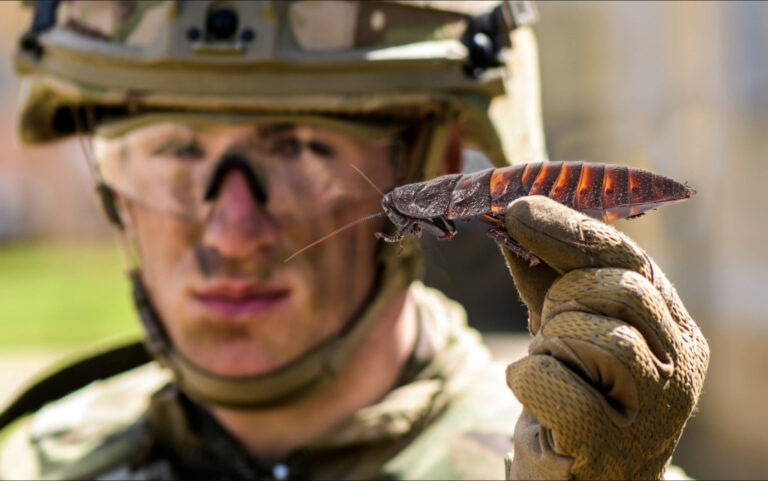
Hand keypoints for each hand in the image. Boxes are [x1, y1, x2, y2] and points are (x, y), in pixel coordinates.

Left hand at [498, 196, 708, 479]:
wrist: (577, 477)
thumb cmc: (575, 395)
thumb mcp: (566, 327)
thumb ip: (547, 277)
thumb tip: (512, 216)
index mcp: (674, 328)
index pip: (630, 260)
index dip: (571, 230)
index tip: (518, 208)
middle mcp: (679, 365)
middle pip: (619, 290)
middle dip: (565, 298)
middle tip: (548, 325)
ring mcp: (654, 410)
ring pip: (596, 335)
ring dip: (550, 344)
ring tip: (550, 366)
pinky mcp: (612, 446)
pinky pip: (558, 384)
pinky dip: (530, 380)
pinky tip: (535, 394)